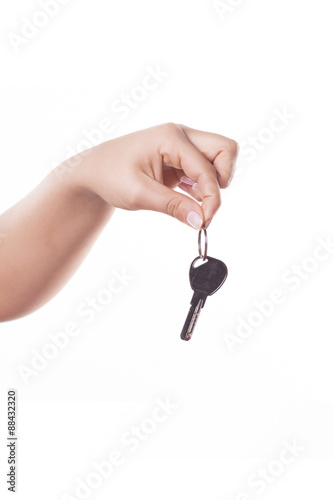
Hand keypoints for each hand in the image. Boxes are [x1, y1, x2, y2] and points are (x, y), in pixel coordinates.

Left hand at [69, 123, 237, 228]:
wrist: (94, 171)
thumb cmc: (110, 176)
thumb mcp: (140, 194)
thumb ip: (174, 207)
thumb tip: (201, 221)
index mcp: (171, 138)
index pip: (207, 168)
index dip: (211, 197)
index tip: (204, 221)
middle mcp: (181, 135)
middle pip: (225, 149)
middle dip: (222, 179)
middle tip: (207, 204)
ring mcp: (182, 145)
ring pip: (219, 158)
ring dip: (213, 183)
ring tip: (191, 202)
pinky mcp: (181, 158)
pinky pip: (206, 168)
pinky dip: (203, 185)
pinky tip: (186, 197)